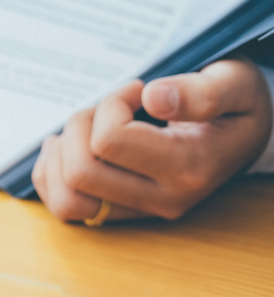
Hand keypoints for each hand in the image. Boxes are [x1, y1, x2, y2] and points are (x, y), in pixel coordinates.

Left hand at [32, 59, 273, 222]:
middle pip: (80, 172)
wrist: (244, 137)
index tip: (136, 89)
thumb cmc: (235, 106)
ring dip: (62, 154)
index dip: (111, 104)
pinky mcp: (120, 211)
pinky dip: (52, 174)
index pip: (110, 142)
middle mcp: (162, 199)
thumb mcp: (235, 85)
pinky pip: (64, 206)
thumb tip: (155, 98)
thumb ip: (202, 92)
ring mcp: (139, 210)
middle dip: (80, 127)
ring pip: (66, 199)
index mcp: (190, 167)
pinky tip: (67, 146)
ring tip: (87, 127)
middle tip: (108, 108)